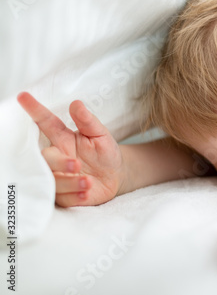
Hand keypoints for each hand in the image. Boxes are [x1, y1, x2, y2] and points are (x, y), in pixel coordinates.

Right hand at [17, 92, 125, 206]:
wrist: (115, 177)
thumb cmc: (105, 153)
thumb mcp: (101, 135)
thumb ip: (89, 121)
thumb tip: (77, 104)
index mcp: (63, 139)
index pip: (46, 123)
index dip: (35, 110)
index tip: (23, 96)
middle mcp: (57, 157)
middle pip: (45, 158)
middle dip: (58, 162)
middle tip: (77, 163)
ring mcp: (58, 176)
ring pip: (52, 180)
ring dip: (70, 181)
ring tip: (89, 181)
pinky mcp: (64, 195)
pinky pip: (62, 198)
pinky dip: (74, 195)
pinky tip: (86, 193)